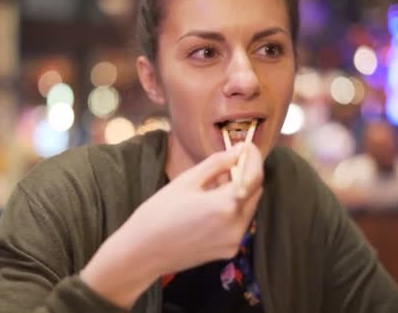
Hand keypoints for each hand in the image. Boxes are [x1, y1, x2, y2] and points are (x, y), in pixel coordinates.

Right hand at [80, 142, 263, 307]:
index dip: (254, 157)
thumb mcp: (187, 181)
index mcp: (226, 205)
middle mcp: (236, 225)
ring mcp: (234, 241)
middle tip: (230, 160)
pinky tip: (212, 204)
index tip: (246, 145)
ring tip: (216, 182)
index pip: (254, 175)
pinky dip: (233, 209)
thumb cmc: (159, 213)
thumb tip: (238, 150)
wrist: (143, 252)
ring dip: (240, 191)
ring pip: (249, 208)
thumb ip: (217, 163)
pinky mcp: (228, 251)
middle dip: (247, 173)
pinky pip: (239, 223)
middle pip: (255, 192)